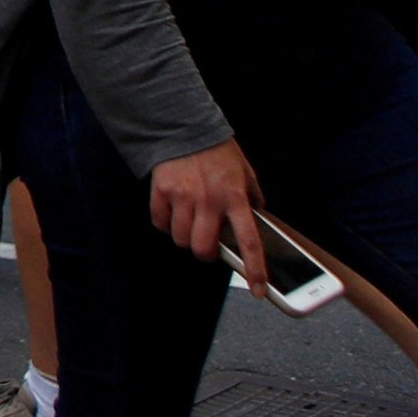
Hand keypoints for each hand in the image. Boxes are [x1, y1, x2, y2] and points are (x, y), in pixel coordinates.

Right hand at [148, 137, 270, 289]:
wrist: (184, 125)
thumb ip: (252, 195)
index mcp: (235, 198)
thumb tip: (259, 216)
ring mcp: (183, 197)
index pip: (249, 242)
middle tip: (206, 244)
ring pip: (181, 239)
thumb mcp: (244, 170)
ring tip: (188, 224)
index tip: (258, 291)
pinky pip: (159, 222)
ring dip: (184, 238)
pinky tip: (170, 213)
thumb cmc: (216, 150)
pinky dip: (164, 223)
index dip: (255, 270)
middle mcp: (210, 201)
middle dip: (204, 253)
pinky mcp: (162, 190)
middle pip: (204, 249)